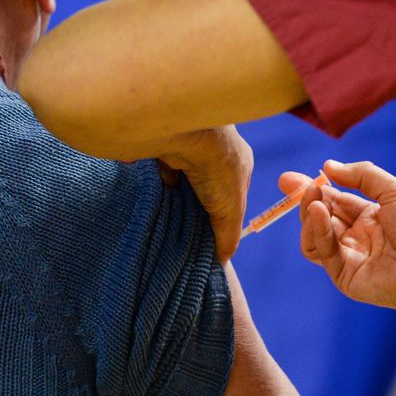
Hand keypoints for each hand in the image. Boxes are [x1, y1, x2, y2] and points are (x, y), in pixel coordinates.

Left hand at [158, 126, 252, 260]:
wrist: (189, 133)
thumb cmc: (219, 169)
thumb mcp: (231, 210)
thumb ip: (228, 236)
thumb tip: (222, 261)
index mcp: (239, 164)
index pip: (232, 197)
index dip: (222, 217)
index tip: (208, 237)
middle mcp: (216, 155)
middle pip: (206, 190)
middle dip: (197, 209)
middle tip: (185, 233)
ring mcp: (191, 150)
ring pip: (185, 183)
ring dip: (178, 199)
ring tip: (169, 221)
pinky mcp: (168, 149)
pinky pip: (165, 174)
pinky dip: (162, 188)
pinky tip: (157, 203)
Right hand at [291, 159, 395, 315]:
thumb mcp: (395, 191)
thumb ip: (362, 175)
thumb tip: (328, 166)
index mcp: (370, 217)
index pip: (334, 200)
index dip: (314, 188)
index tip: (291, 179)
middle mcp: (357, 237)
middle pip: (320, 216)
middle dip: (304, 199)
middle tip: (290, 184)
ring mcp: (349, 257)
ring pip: (314, 235)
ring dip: (308, 214)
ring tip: (312, 197)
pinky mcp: (344, 275)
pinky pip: (322, 251)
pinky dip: (316, 230)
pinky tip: (318, 212)